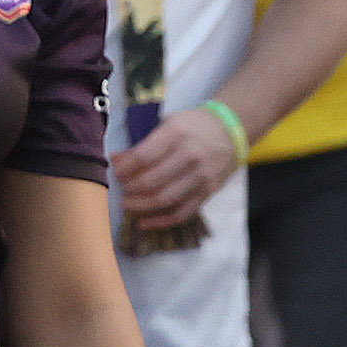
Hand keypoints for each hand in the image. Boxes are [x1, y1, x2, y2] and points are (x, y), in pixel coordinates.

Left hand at [112, 106, 240, 232]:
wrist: (231, 131)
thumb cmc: (194, 126)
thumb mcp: (168, 124)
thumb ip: (143, 144)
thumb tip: (116, 159)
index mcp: (177, 134)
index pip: (144, 156)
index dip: (125, 168)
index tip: (115, 171)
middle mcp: (191, 156)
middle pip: (153, 181)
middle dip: (130, 188)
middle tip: (120, 189)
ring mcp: (201, 176)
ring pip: (166, 199)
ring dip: (141, 206)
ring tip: (127, 204)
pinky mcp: (208, 192)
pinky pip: (183, 213)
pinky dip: (161, 221)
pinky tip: (144, 222)